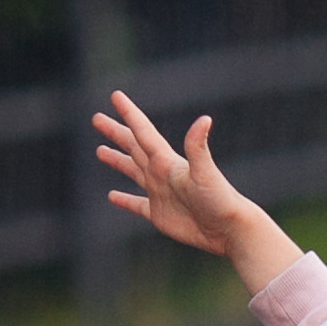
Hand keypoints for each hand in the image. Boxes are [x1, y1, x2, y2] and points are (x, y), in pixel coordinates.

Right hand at [94, 92, 299, 292]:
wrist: (230, 229)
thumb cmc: (219, 199)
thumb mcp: (205, 172)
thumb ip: (198, 147)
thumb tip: (204, 119)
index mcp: (167, 161)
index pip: (143, 132)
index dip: (129, 114)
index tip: (116, 95)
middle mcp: (161, 173)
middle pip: (133, 147)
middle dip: (116, 132)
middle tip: (97, 118)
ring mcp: (159, 193)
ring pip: (133, 171)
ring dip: (118, 160)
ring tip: (100, 151)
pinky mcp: (159, 214)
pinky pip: (137, 205)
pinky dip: (124, 200)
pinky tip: (112, 196)